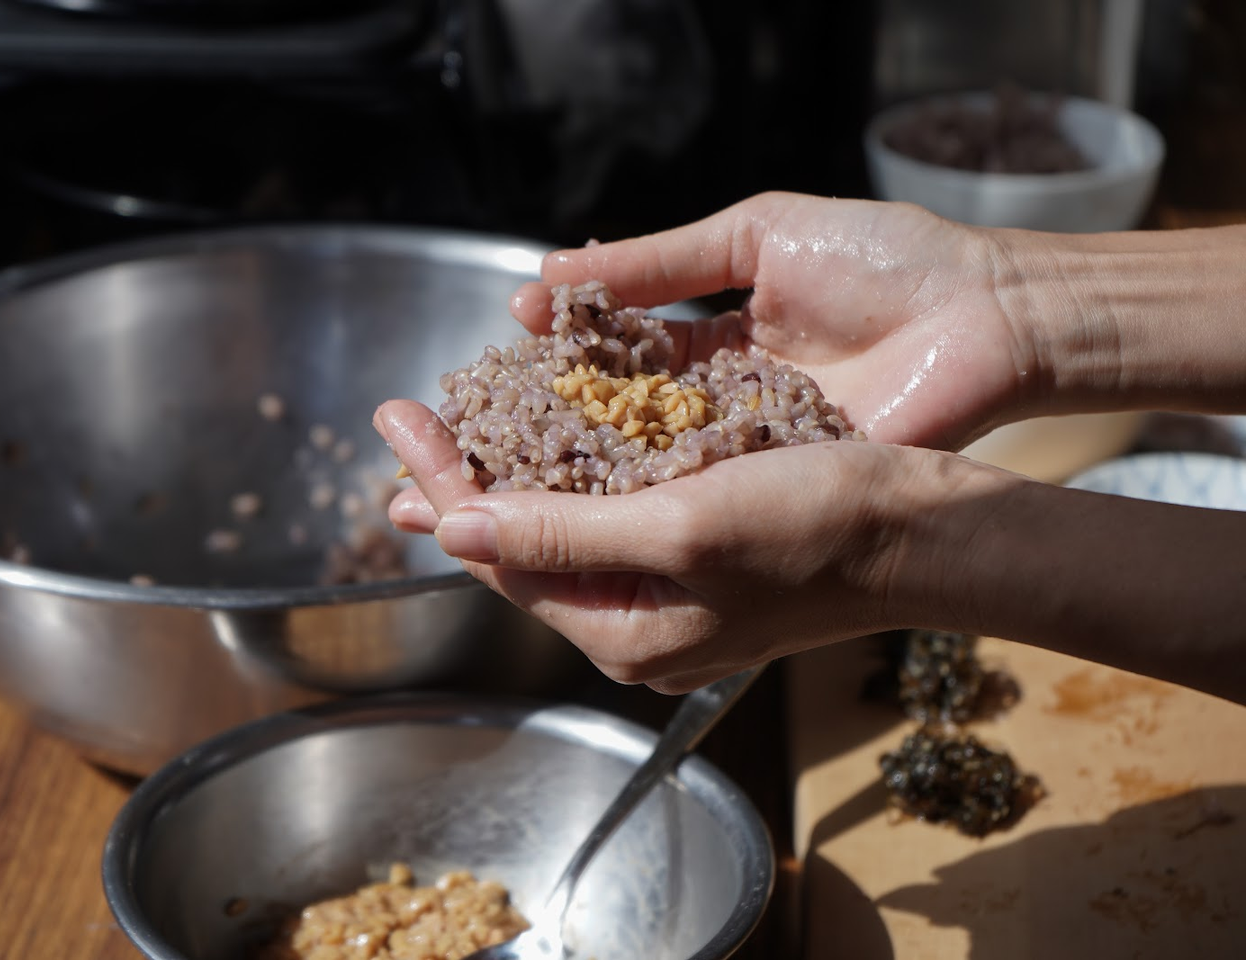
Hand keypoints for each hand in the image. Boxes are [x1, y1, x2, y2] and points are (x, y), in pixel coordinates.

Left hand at [373, 399, 936, 692]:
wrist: (927, 533)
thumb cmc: (818, 529)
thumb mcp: (681, 528)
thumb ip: (563, 536)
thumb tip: (452, 532)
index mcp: (623, 633)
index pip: (500, 559)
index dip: (441, 485)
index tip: (397, 415)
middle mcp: (637, 623)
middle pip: (521, 548)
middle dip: (461, 480)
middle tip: (406, 416)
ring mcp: (668, 593)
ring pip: (562, 527)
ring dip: (510, 470)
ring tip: (456, 423)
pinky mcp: (698, 555)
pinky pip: (611, 513)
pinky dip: (571, 467)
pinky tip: (548, 429)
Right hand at [510, 191, 1036, 449]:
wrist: (988, 318)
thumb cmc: (887, 261)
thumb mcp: (759, 235)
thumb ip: (662, 258)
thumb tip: (561, 268)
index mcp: (717, 339)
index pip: (619, 348)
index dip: (565, 343)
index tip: (512, 328)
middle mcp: (722, 402)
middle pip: (622, 416)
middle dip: (555, 416)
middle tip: (484, 414)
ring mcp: (750, 452)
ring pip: (653, 464)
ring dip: (587, 462)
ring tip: (513, 457)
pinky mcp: (781, 489)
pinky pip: (705, 497)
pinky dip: (651, 497)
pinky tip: (589, 494)